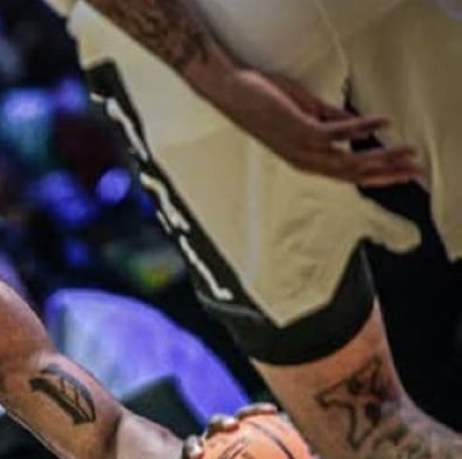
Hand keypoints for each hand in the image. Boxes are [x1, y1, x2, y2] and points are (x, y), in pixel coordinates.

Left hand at [162, 402, 280, 458]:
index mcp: (192, 452)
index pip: (191, 444)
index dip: (194, 448)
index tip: (199, 456)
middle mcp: (209, 439)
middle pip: (214, 425)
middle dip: (222, 423)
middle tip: (232, 426)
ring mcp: (226, 435)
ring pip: (240, 419)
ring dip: (252, 414)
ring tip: (271, 411)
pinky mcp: (242, 434)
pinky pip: (259, 427)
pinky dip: (272, 424)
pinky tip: (292, 424)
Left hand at [203, 69, 421, 186]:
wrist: (233, 92)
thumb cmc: (264, 102)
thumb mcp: (305, 113)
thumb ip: (330, 122)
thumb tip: (355, 128)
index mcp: (306, 159)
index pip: (348, 174)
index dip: (377, 176)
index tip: (403, 175)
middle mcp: (305, 160)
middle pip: (354, 173)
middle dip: (387, 173)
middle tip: (415, 172)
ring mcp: (301, 147)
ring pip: (349, 159)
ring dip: (382, 156)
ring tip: (408, 152)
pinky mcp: (298, 129)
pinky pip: (336, 132)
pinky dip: (361, 128)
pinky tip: (382, 123)